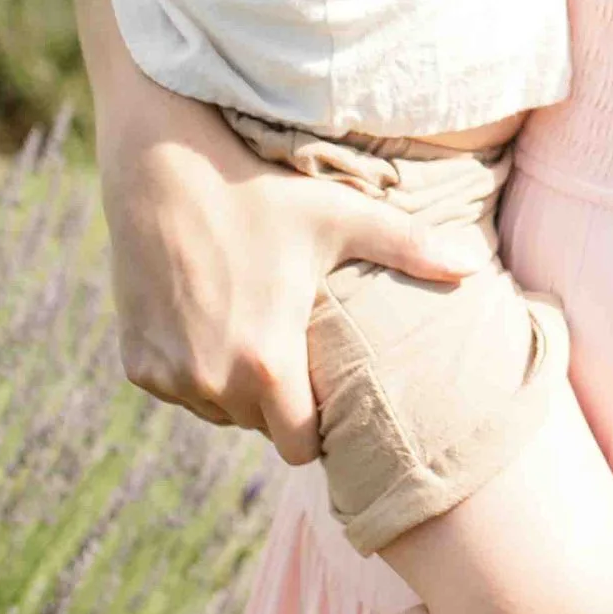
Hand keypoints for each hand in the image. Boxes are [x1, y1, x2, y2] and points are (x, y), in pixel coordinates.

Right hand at [101, 107, 484, 463]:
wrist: (163, 167)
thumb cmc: (261, 191)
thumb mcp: (339, 216)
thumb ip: (408, 246)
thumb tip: (476, 265)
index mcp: (267, 365)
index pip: (301, 445)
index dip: (317, 423)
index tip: (324, 387)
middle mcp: (211, 384)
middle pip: (260, 428)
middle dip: (278, 400)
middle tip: (289, 342)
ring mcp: (169, 376)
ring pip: (218, 411)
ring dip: (234, 386)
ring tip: (250, 324)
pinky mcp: (136, 364)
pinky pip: (178, 388)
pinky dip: (193, 366)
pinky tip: (206, 314)